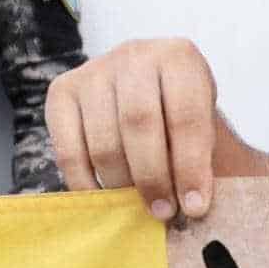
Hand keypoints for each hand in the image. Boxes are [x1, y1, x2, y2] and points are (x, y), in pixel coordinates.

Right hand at [48, 36, 240, 220]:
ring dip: (121, 185)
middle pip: (138, 122)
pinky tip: (105, 201)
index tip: (195, 207)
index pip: (185, 114)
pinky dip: (85, 184)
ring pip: (103, 140)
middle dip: (153, 177)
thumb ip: (203, 164)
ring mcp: (93, 71)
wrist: (149, 97)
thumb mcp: (206, 130)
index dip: (191, 166)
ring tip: (137, 208)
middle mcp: (134, 55)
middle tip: (163, 212)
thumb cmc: (181, 121)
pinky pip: (68, 150)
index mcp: (179, 57)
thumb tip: (193, 208)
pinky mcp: (62, 92)